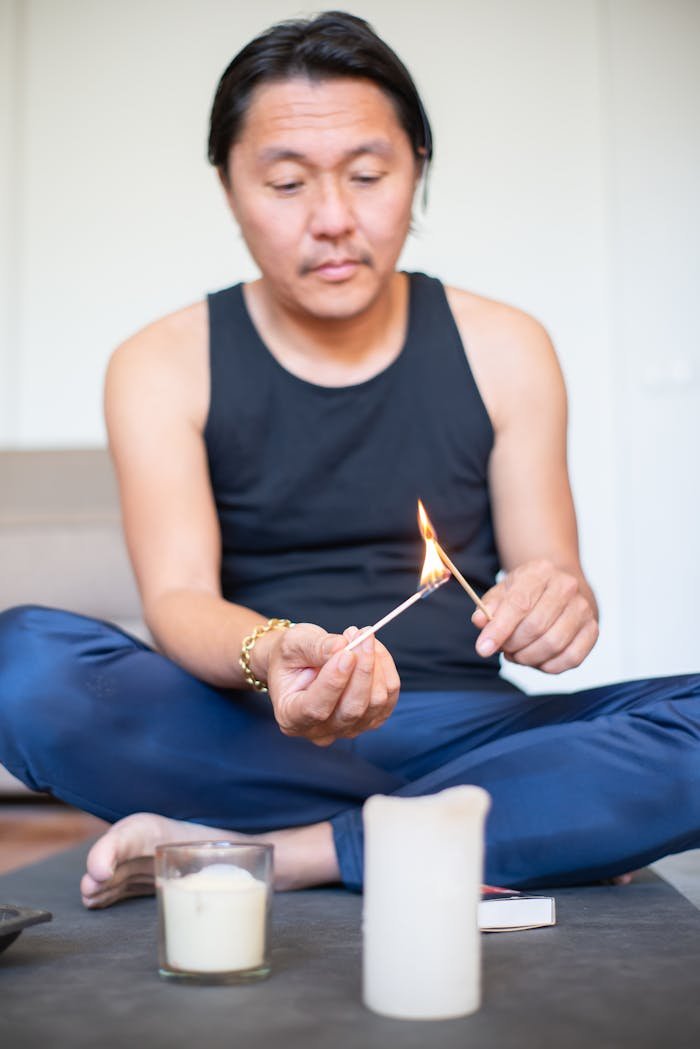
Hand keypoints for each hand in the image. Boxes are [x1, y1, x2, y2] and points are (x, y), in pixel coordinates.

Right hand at [260, 623, 400, 745]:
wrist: (299, 663)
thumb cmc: (291, 655)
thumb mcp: (293, 644)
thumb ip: (315, 647)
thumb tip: (343, 646)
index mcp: (291, 717)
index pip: (315, 708)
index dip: (334, 682)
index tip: (346, 653)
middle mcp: (320, 732)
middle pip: (352, 709)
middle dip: (362, 669)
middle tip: (362, 634)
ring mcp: (348, 729)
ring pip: (375, 703)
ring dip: (375, 664)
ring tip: (361, 636)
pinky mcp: (371, 719)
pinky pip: (389, 696)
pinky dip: (386, 668)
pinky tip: (373, 648)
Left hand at [471, 559, 598, 673]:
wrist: (561, 589)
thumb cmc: (528, 592)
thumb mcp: (504, 591)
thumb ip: (489, 606)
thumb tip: (480, 622)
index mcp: (540, 571)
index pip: (519, 604)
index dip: (499, 630)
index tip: (483, 649)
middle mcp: (566, 587)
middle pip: (536, 627)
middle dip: (513, 645)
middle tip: (504, 649)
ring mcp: (583, 609)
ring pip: (553, 645)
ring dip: (528, 657)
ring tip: (517, 654)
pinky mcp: (593, 630)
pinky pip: (571, 658)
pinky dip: (549, 666)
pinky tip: (537, 659)